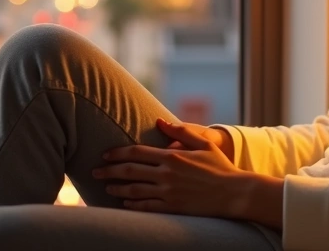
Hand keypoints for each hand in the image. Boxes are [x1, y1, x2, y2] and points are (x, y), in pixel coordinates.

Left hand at [96, 118, 245, 217]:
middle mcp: (167, 174)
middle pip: (130, 171)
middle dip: (109, 170)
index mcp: (172, 156)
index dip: (118, 153)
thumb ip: (181, 131)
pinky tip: (124, 202)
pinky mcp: (173, 208)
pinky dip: (132, 205)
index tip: (106, 155)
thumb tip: (160, 120)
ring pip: (134, 190)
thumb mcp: (204, 143)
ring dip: (117, 188)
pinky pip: (146, 207)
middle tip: (95, 171)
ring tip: (106, 187)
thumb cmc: (220, 167)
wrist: (234, 193)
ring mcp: (169, 192)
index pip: (137, 152)